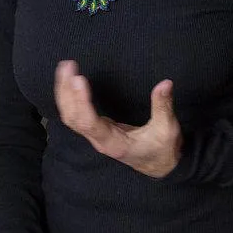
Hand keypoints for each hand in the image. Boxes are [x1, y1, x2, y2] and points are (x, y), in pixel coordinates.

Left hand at [54, 60, 181, 177]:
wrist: (159, 167)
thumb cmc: (162, 150)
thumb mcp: (167, 129)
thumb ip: (163, 106)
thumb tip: (165, 83)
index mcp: (114, 143)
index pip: (90, 123)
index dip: (82, 101)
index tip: (79, 79)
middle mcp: (100, 140)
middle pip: (73, 118)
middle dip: (67, 92)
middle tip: (68, 66)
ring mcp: (96, 136)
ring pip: (71, 117)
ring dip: (65, 93)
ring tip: (65, 68)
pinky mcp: (97, 130)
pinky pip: (76, 115)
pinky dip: (70, 98)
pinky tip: (69, 83)